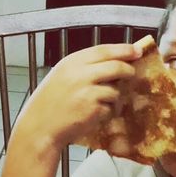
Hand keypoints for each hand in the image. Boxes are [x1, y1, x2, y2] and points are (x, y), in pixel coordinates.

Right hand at [13, 42, 140, 154]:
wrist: (39, 126)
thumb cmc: (50, 102)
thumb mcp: (62, 75)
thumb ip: (84, 67)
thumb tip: (114, 61)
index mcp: (71, 62)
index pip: (103, 50)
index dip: (123, 49)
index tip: (136, 50)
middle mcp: (80, 74)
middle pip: (116, 67)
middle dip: (128, 70)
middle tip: (132, 72)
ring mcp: (87, 92)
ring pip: (115, 91)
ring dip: (113, 97)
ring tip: (97, 103)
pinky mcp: (93, 110)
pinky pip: (110, 109)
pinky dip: (106, 113)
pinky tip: (91, 115)